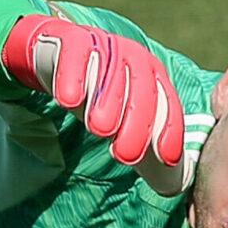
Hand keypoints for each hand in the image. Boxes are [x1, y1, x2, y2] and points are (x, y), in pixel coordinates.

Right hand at [0, 13, 185, 189]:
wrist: (57, 56)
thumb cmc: (97, 96)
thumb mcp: (122, 123)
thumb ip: (146, 152)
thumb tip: (170, 189)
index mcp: (153, 76)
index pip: (168, 105)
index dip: (169, 131)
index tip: (165, 159)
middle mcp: (133, 57)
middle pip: (142, 88)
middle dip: (137, 123)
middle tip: (125, 155)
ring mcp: (104, 45)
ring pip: (111, 70)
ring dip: (108, 100)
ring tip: (100, 129)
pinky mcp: (72, 39)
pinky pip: (75, 54)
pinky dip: (72, 76)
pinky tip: (69, 100)